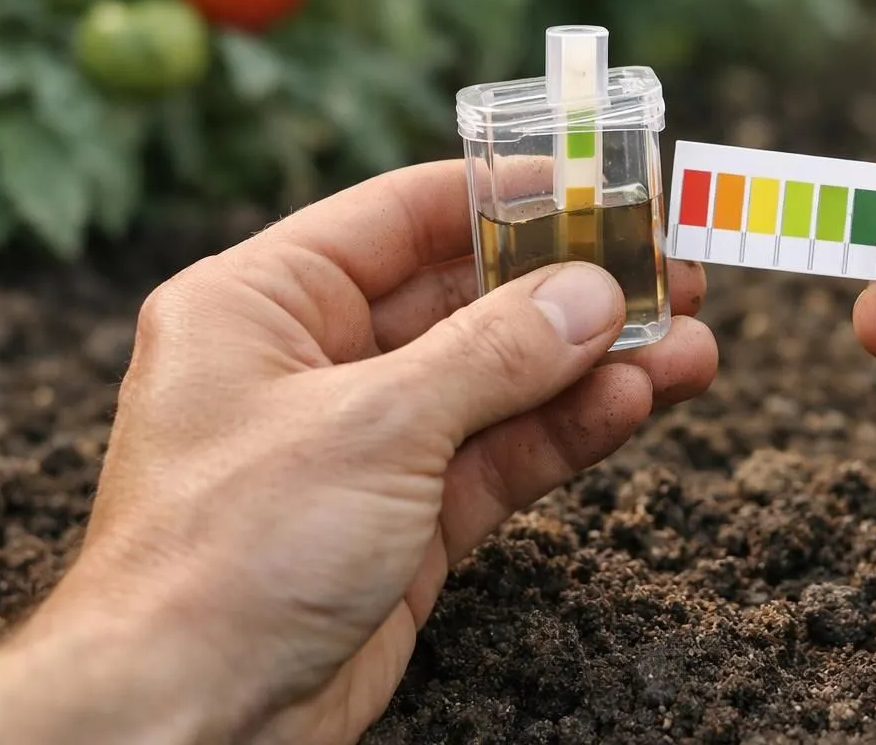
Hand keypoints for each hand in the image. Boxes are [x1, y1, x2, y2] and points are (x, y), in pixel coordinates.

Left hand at [0, 160, 715, 743]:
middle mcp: (316, 363)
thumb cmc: (229, 556)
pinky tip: (636, 403)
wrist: (189, 726)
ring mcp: (367, 444)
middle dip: (570, 289)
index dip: (506, 195)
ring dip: (592, 364)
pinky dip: (568, 430)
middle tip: (669, 271)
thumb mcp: (374, 427)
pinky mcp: (407, 519)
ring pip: (500, 382)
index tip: (600, 184)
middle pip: (467, 300)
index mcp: (264, 303)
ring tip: (686, 345)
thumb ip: (494, 353)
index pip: (402, 216)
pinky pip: (501, 454)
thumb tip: (592, 295)